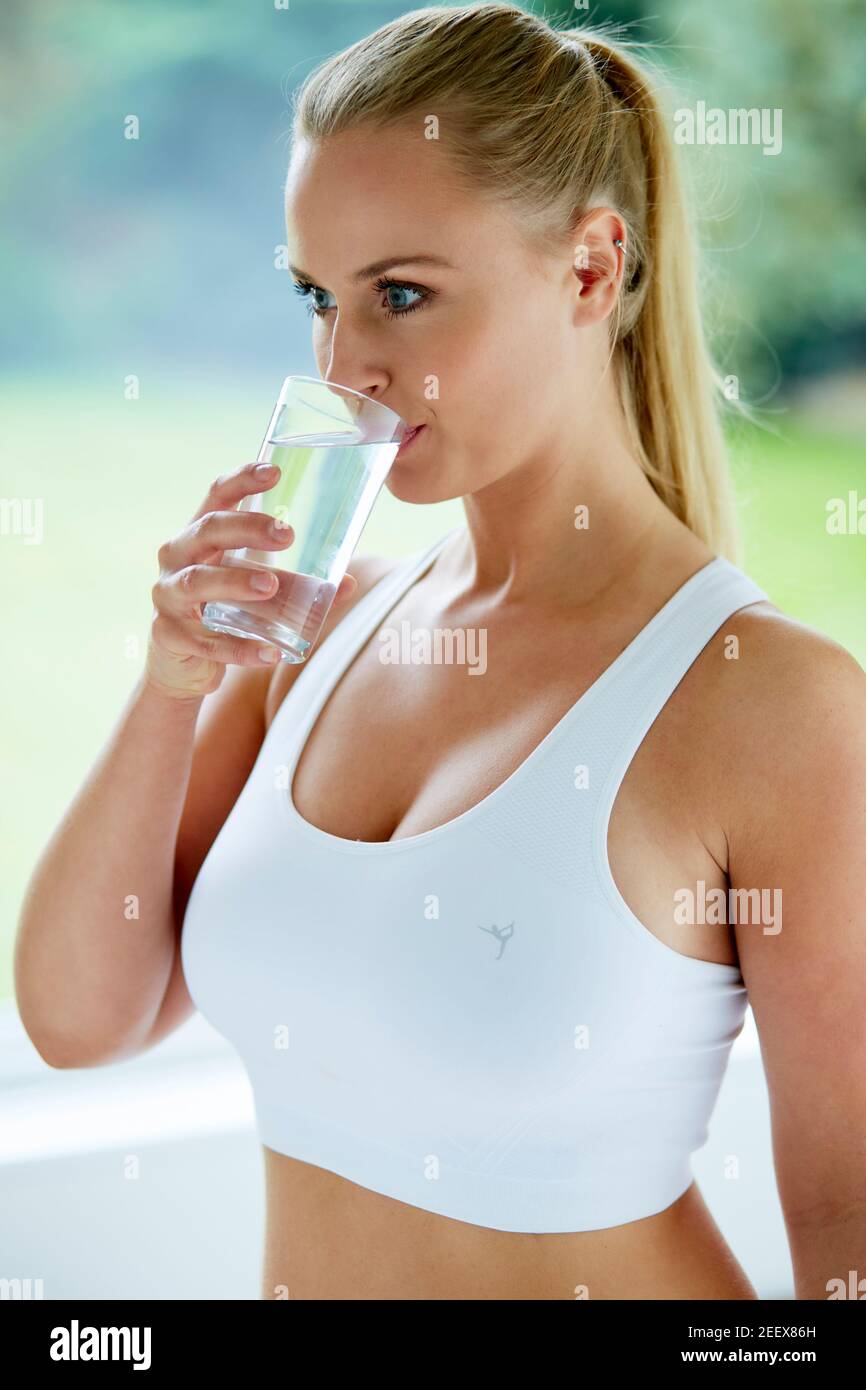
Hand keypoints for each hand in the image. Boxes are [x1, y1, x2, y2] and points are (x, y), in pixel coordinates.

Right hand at [144, 461, 356, 700]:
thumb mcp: (256, 591)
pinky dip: (240, 649)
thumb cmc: (223, 612)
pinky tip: (270, 652)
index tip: (275, 471)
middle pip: (208, 531)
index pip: (217, 497)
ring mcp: (168, 597)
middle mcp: (177, 558)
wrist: (181, 666)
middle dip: (247, 528)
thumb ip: (297, 584)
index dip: (242, 480)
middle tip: (286, 534)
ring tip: (270, 586)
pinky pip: (207, 642)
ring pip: (197, 581)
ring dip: (235, 581)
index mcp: (199, 535)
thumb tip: (349, 582)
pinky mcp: (169, 636)